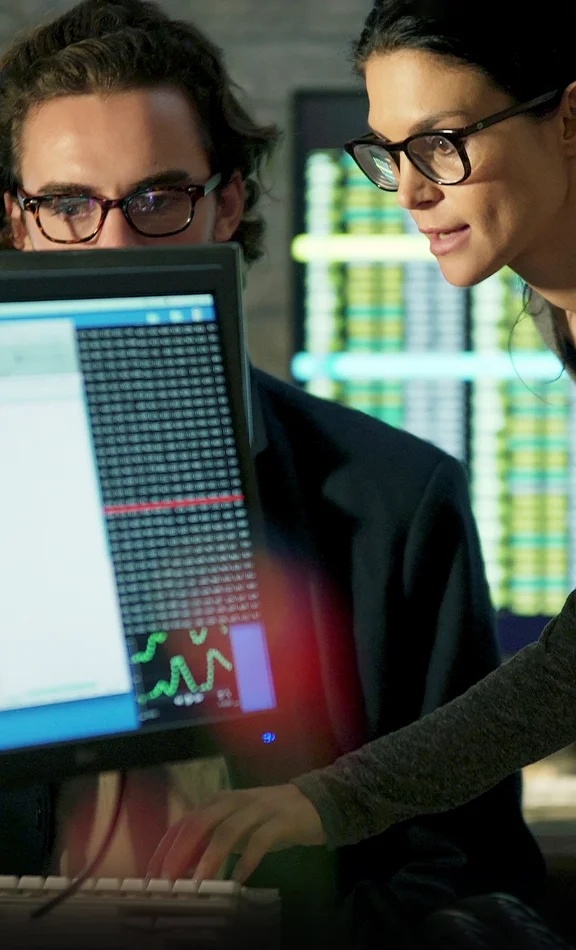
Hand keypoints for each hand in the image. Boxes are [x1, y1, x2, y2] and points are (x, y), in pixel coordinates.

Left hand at [147, 783, 325, 883]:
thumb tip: (182, 867)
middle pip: (201, 822)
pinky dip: (247, 860)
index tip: (153, 874)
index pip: (185, 821)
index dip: (167, 847)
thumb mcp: (237, 827)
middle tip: (169, 880)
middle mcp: (236, 801)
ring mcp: (259, 808)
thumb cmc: (270, 818)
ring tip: (199, 883)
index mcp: (220, 801)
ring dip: (211, 857)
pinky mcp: (282, 820)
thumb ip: (210, 841)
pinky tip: (239, 879)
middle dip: (181, 852)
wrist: (316, 802)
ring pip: (228, 830)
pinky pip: (261, 840)